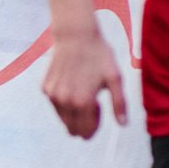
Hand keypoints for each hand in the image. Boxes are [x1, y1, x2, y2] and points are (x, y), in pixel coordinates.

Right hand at [40, 17, 127, 139]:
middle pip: (72, 129)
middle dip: (84, 123)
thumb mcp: (115, 78)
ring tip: (82, 92)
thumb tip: (123, 124)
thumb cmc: (99, 56)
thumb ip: (119, 104)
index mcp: (83, 102)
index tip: (99, 110)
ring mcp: (52, 95)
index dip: (95, 127)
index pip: (86, 131)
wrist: (75, 36)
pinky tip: (72, 84)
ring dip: (73, 113)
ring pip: (63, 119)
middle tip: (92, 103)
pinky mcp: (45, 88)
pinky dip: (64, 101)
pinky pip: (55, 105)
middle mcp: (64, 101)